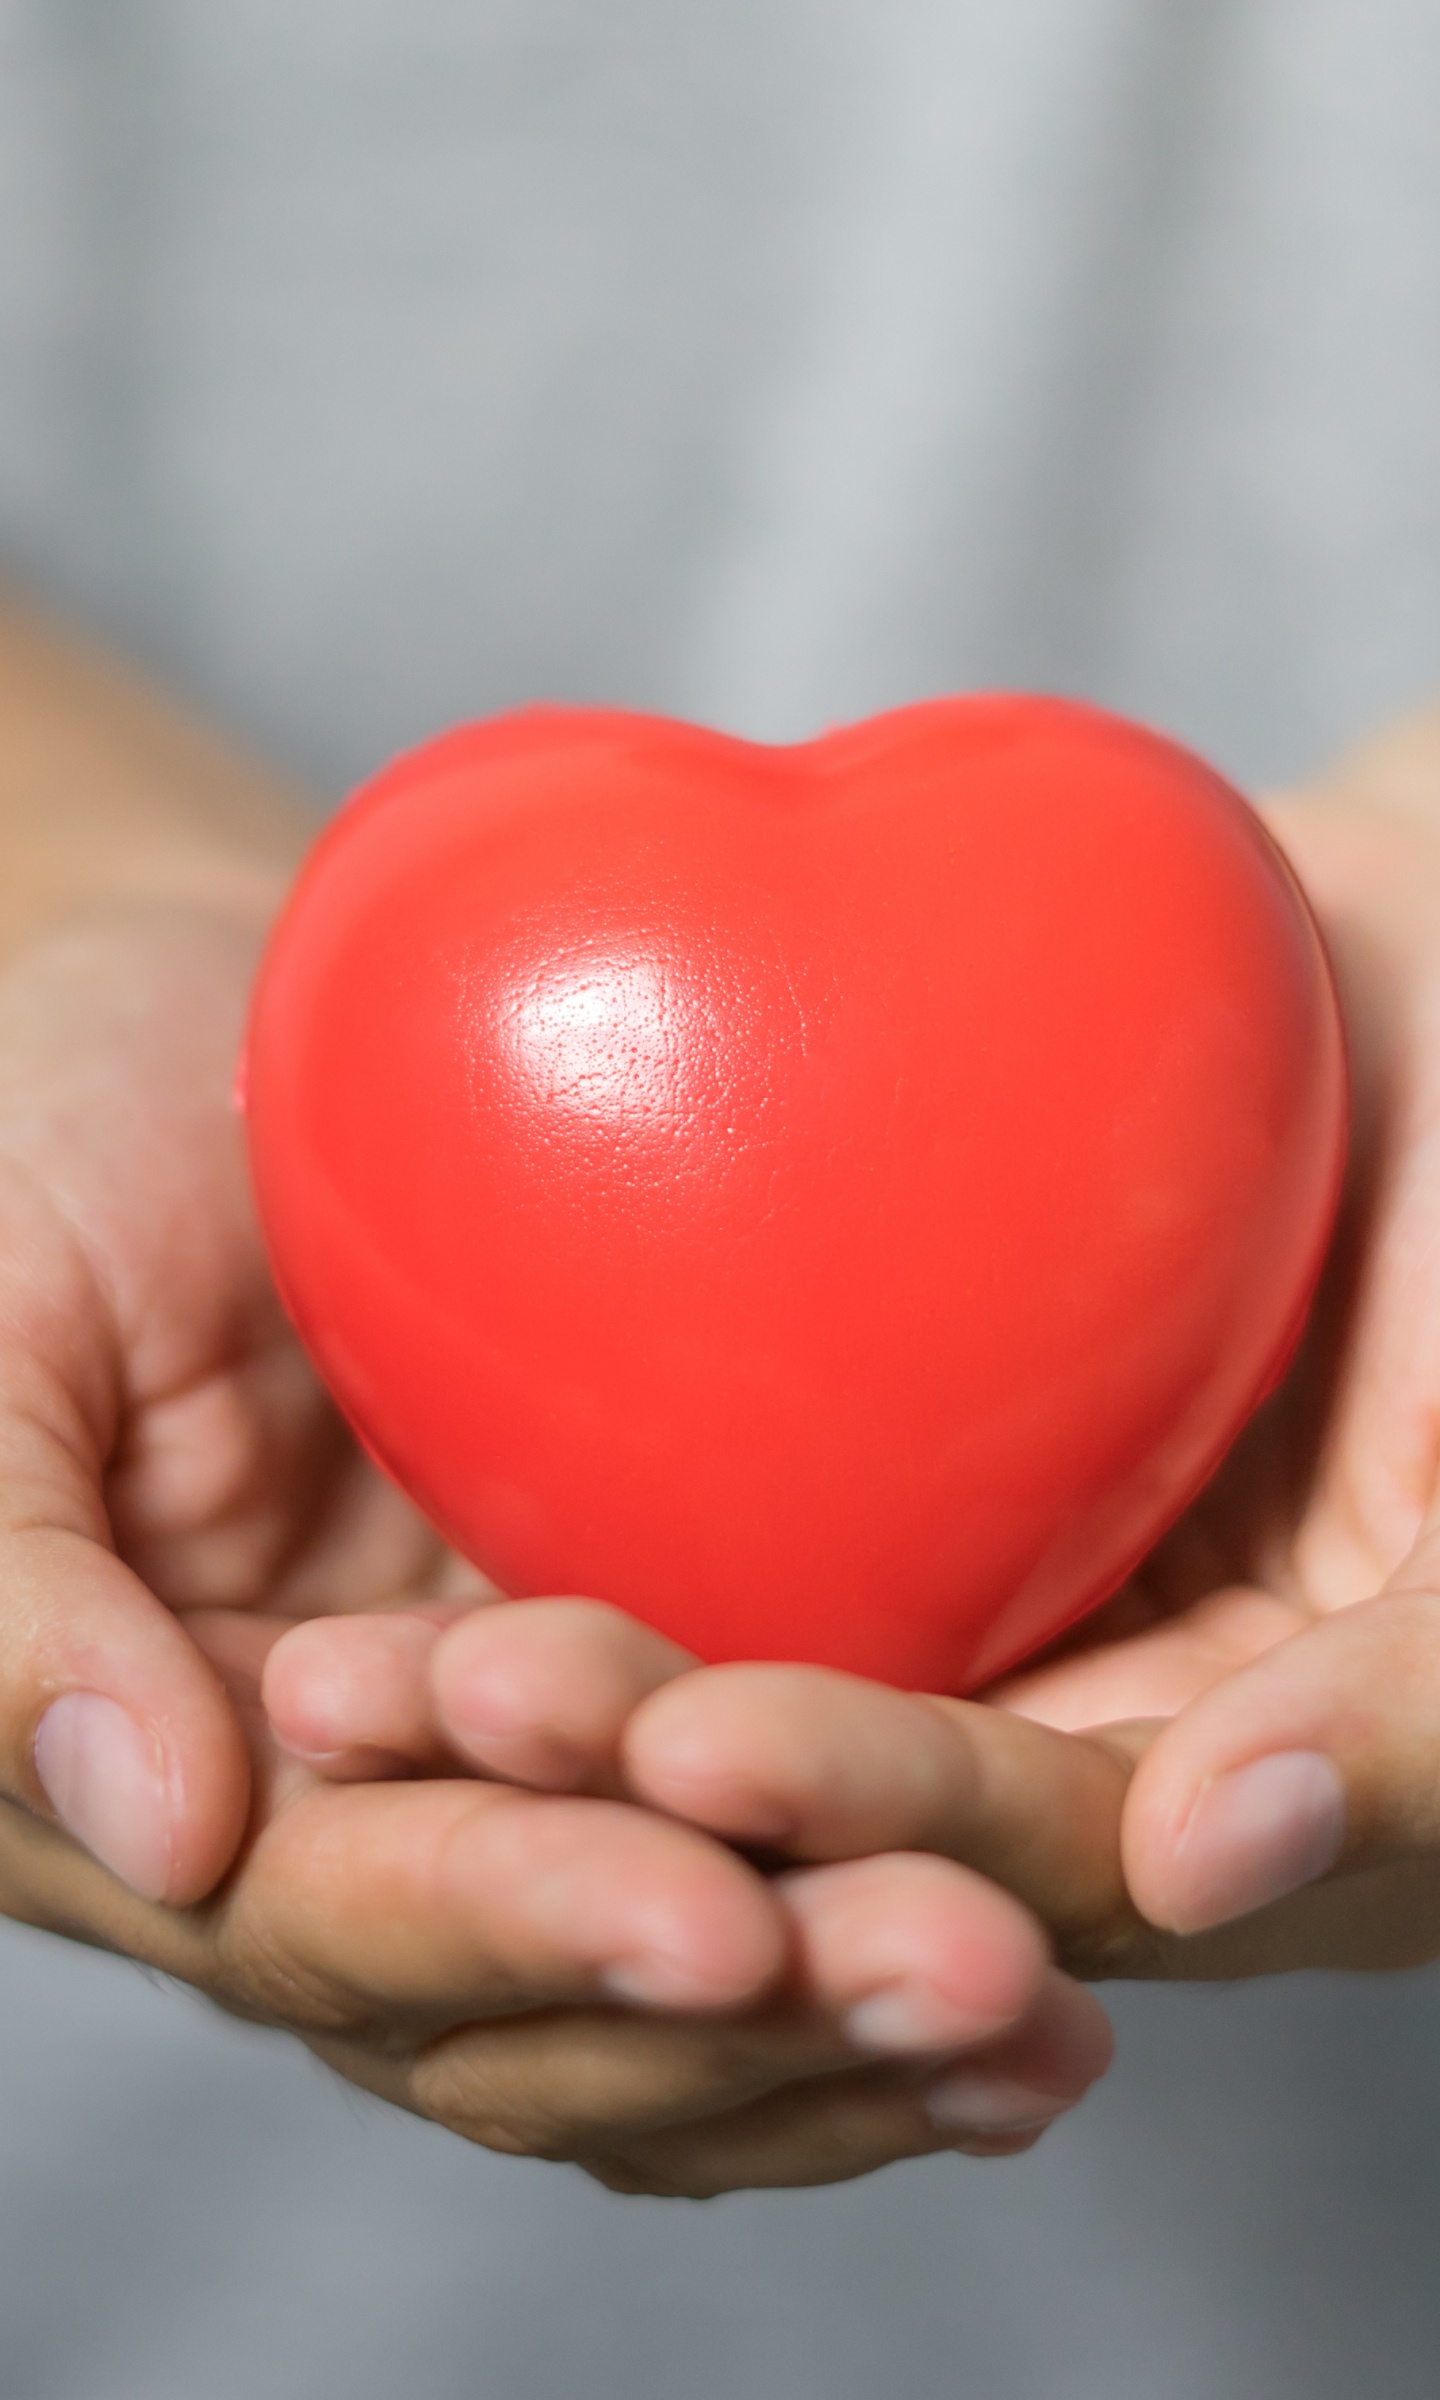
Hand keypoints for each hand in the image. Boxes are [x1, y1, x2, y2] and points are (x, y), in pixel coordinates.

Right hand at [0, 894, 1109, 2193]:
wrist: (227, 1024)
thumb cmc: (50, 1135)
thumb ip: (14, 1595)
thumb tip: (167, 1830)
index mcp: (163, 1770)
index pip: (341, 1916)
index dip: (522, 1921)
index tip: (717, 1920)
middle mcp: (339, 1817)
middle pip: (542, 1998)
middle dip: (747, 2008)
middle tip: (969, 1970)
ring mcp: (500, 1759)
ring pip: (671, 1963)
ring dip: (847, 2010)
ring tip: (1036, 2005)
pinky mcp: (639, 1664)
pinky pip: (761, 1828)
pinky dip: (881, 1898)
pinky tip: (1053, 1958)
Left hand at [272, 713, 1439, 1985]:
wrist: (1427, 999)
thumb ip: (1424, 1715)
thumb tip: (1199, 1857)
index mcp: (1244, 1813)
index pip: (1023, 1860)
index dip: (868, 1812)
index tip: (692, 1742)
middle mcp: (1086, 1748)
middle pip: (831, 1815)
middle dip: (626, 1796)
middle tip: (425, 1707)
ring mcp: (981, 1615)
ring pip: (738, 1696)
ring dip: (550, 1715)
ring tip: (346, 1678)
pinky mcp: (889, 1489)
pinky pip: (712, 1535)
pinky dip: (572, 1557)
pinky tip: (404, 1555)